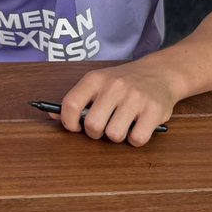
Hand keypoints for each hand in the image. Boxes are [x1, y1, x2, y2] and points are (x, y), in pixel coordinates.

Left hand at [58, 62, 176, 146]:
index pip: (70, 104)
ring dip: (117, 136)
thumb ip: (77, 99)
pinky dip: (135, 139)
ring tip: (122, 125)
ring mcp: (135, 98)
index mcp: (95, 79)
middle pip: (93, 125)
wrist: (160, 73)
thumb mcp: (98, 83)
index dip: (68, 122)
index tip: (75, 127)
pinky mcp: (154, 110)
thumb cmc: (123, 82)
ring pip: (114, 135)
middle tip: (103, 126)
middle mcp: (114, 86)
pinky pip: (137, 139)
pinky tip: (137, 127)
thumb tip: (51, 115)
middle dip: (95, 133)